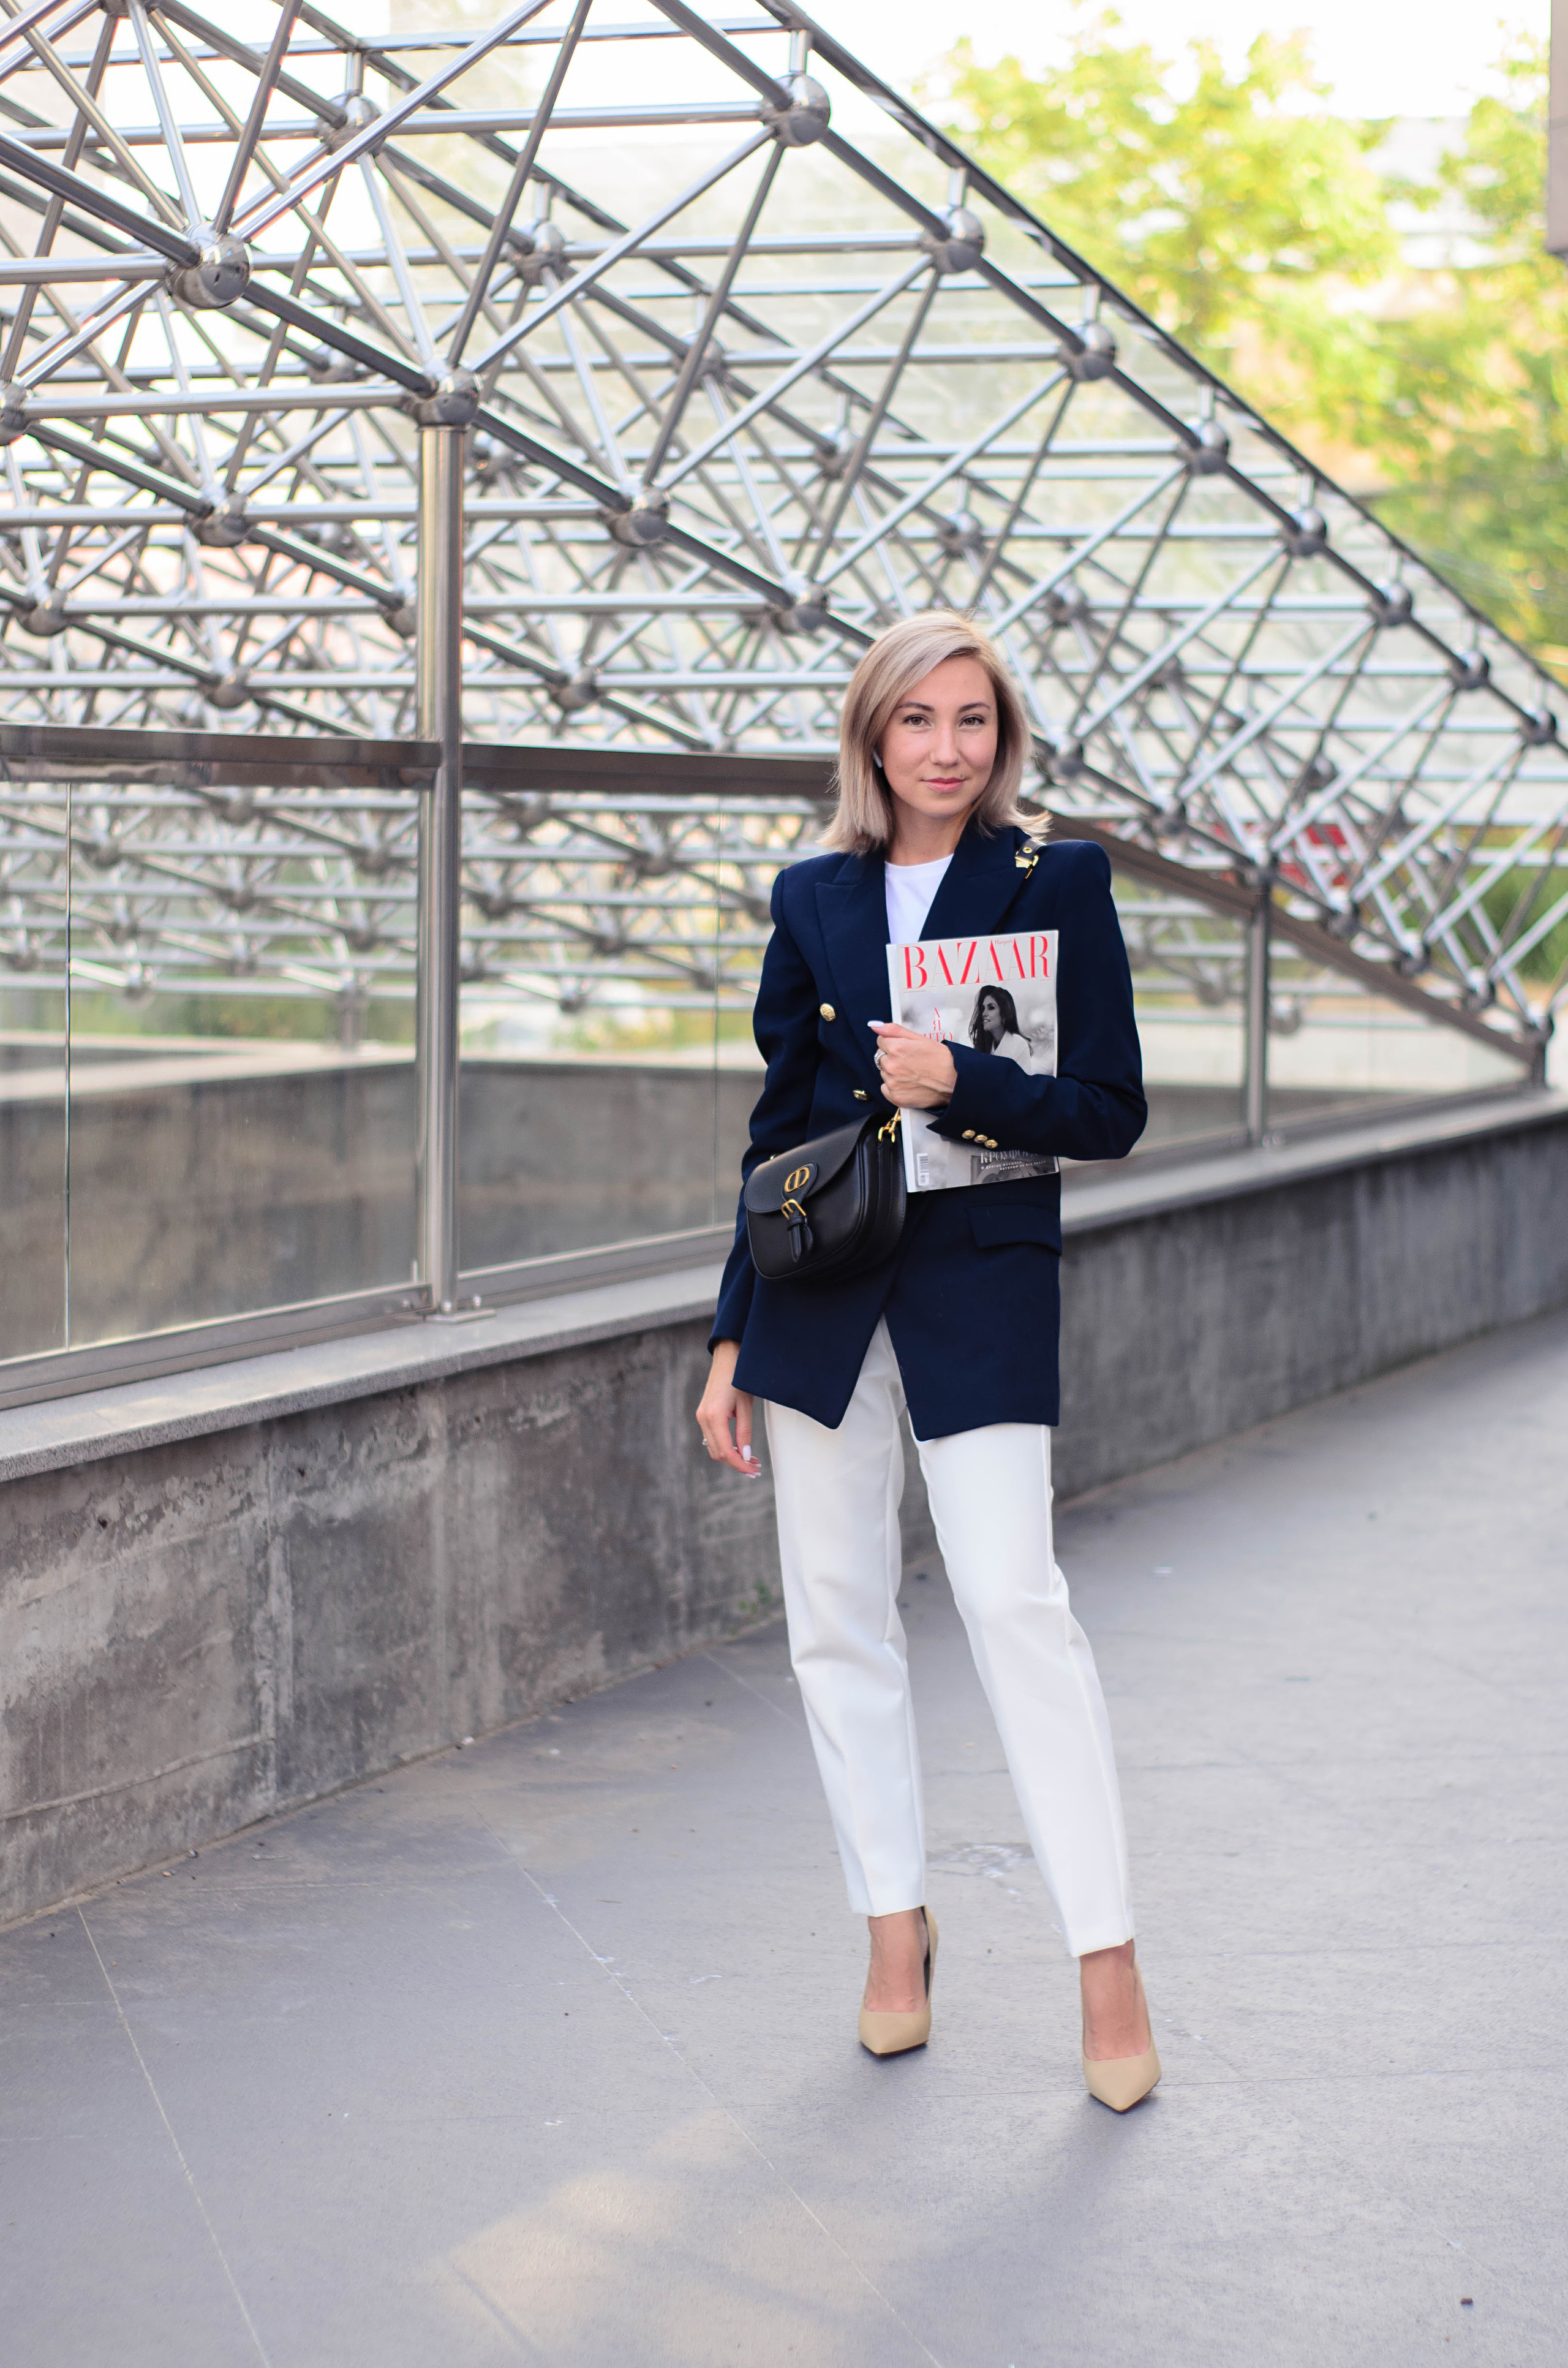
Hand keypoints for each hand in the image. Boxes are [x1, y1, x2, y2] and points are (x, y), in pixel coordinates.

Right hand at [696, 1340, 760, 1475]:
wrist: (728, 1358)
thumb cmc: (739, 1377)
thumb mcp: (746, 1406)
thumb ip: (744, 1432)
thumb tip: (746, 1455)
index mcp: (714, 1417)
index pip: (726, 1452)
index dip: (740, 1465)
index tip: (753, 1471)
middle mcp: (703, 1419)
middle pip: (718, 1453)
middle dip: (736, 1464)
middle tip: (755, 1468)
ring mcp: (701, 1416)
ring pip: (714, 1447)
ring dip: (731, 1456)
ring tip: (750, 1460)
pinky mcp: (703, 1414)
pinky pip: (712, 1437)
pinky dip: (725, 1446)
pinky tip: (739, 1448)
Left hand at [868, 1021, 956, 1110]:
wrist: (954, 1081)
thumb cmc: (941, 1060)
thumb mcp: (920, 1038)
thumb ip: (894, 1031)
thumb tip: (875, 1026)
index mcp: (896, 1048)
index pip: (881, 1041)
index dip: (893, 1044)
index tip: (905, 1049)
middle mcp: (891, 1066)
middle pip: (881, 1057)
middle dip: (892, 1058)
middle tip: (910, 1062)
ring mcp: (892, 1083)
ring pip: (884, 1073)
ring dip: (893, 1072)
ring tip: (912, 1073)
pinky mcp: (895, 1097)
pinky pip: (885, 1089)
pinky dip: (894, 1087)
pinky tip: (908, 1084)